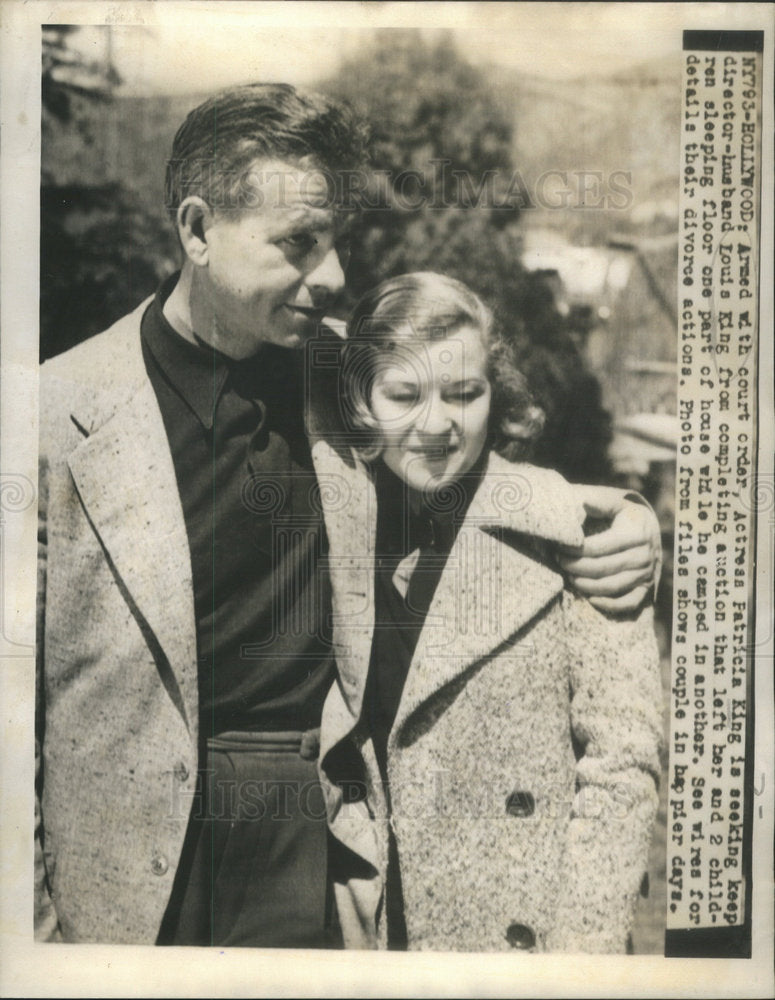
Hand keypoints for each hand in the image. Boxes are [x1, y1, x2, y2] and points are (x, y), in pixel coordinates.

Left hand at [558, 486, 660, 613]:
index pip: (598, 547)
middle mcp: (645, 554)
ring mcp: (647, 573)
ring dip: (585, 584)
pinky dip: (608, 604)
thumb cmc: (621, 512)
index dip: (575, 550)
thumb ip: (594, 500)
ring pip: (611, 586)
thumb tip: (573, 502)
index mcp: (636, 532)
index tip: (559, 546)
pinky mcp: (646, 587)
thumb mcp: (612, 501)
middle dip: (575, 567)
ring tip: (568, 575)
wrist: (647, 526)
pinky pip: (627, 603)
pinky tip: (589, 597)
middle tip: (559, 560)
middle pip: (602, 568)